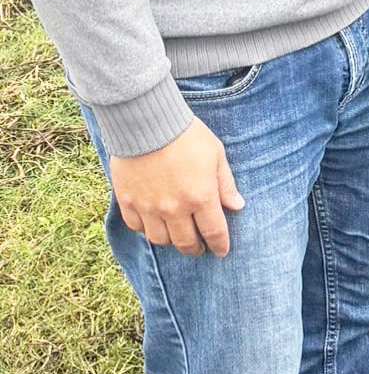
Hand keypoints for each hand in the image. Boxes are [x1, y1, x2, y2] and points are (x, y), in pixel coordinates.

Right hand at [109, 117, 245, 257]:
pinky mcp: (128, 201)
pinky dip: (146, 230)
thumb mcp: (216, 155)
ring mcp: (149, 206)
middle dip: (196, 249)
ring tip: (177, 236)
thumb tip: (237, 206)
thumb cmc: (186, 135)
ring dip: (171, 241)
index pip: (214, 232)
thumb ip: (226, 184)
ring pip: (160, 240)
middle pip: (186, 243)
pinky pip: (136, 227)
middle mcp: (174, 208)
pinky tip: (154, 224)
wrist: (145, 123)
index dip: (219, 245)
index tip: (221, 251)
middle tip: (200, 247)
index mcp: (201, 197)